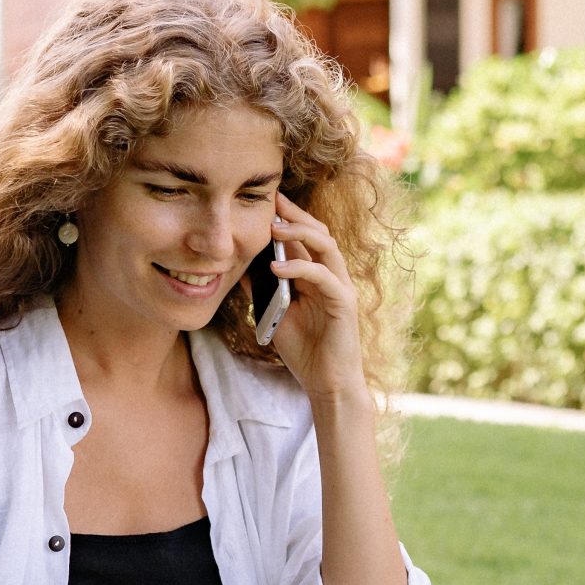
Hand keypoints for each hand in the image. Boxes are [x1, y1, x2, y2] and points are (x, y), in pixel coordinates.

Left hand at [262, 195, 365, 400]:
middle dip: (295, 215)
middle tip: (273, 200)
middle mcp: (331, 276)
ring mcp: (340, 287)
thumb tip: (240, 267)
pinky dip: (300, 268)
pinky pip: (323, 277)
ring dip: (300, 233)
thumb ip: (264, 290)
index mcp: (316, 277)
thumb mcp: (275, 314)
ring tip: (274, 228)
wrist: (327, 383)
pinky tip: (277, 267)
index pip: (305, 238)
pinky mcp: (343, 303)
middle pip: (318, 232)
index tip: (265, 202)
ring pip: (326, 246)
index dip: (288, 218)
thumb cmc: (305, 351)